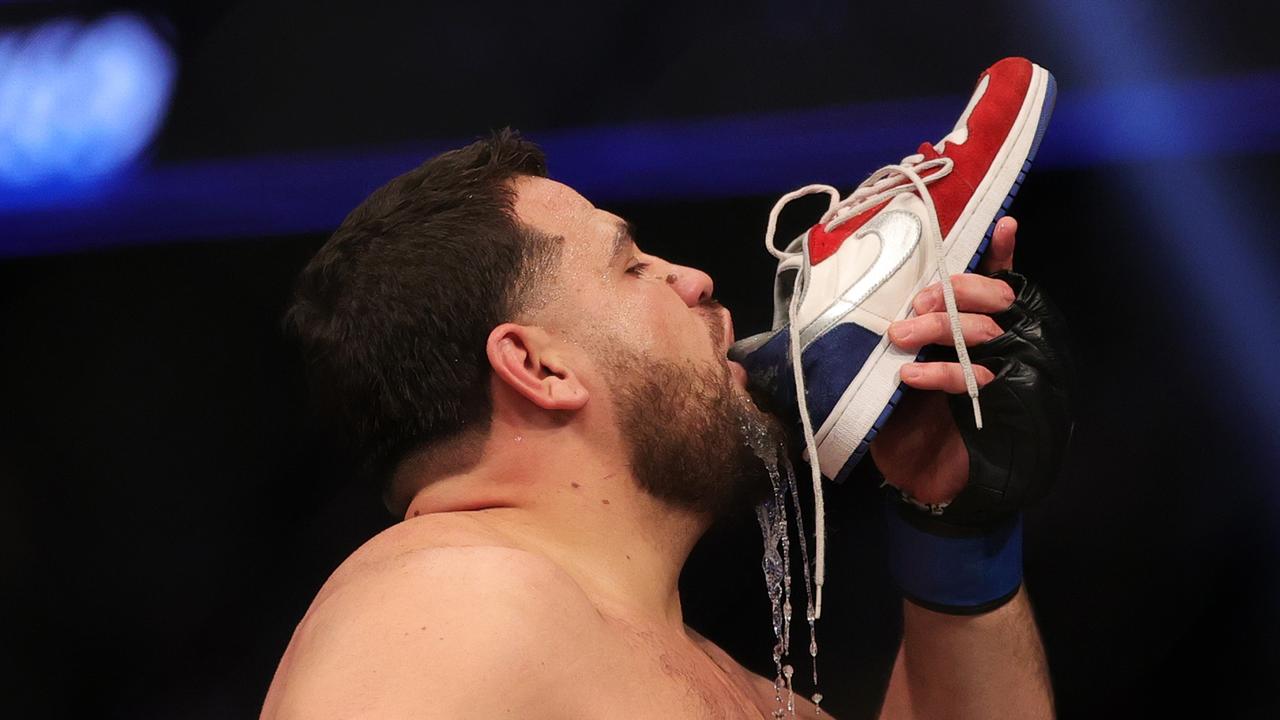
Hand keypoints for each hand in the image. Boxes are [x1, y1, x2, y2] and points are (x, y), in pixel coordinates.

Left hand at [869, 216, 1019, 504]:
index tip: (1002, 224)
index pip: (995, 282)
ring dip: (941, 325)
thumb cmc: (905, 418)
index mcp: (972, 330)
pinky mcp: (996, 408)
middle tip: (916, 303)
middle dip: (956, 292)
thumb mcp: (893, 368)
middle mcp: (995, 346)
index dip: (999, 253)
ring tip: (902, 336)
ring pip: (985, 330)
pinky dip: (942, 371)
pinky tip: (913, 376)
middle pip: (996, 298)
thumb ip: (898, 334)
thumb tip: (872, 293)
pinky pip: (976, 376)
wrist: (920, 480)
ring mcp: (1000, 375)